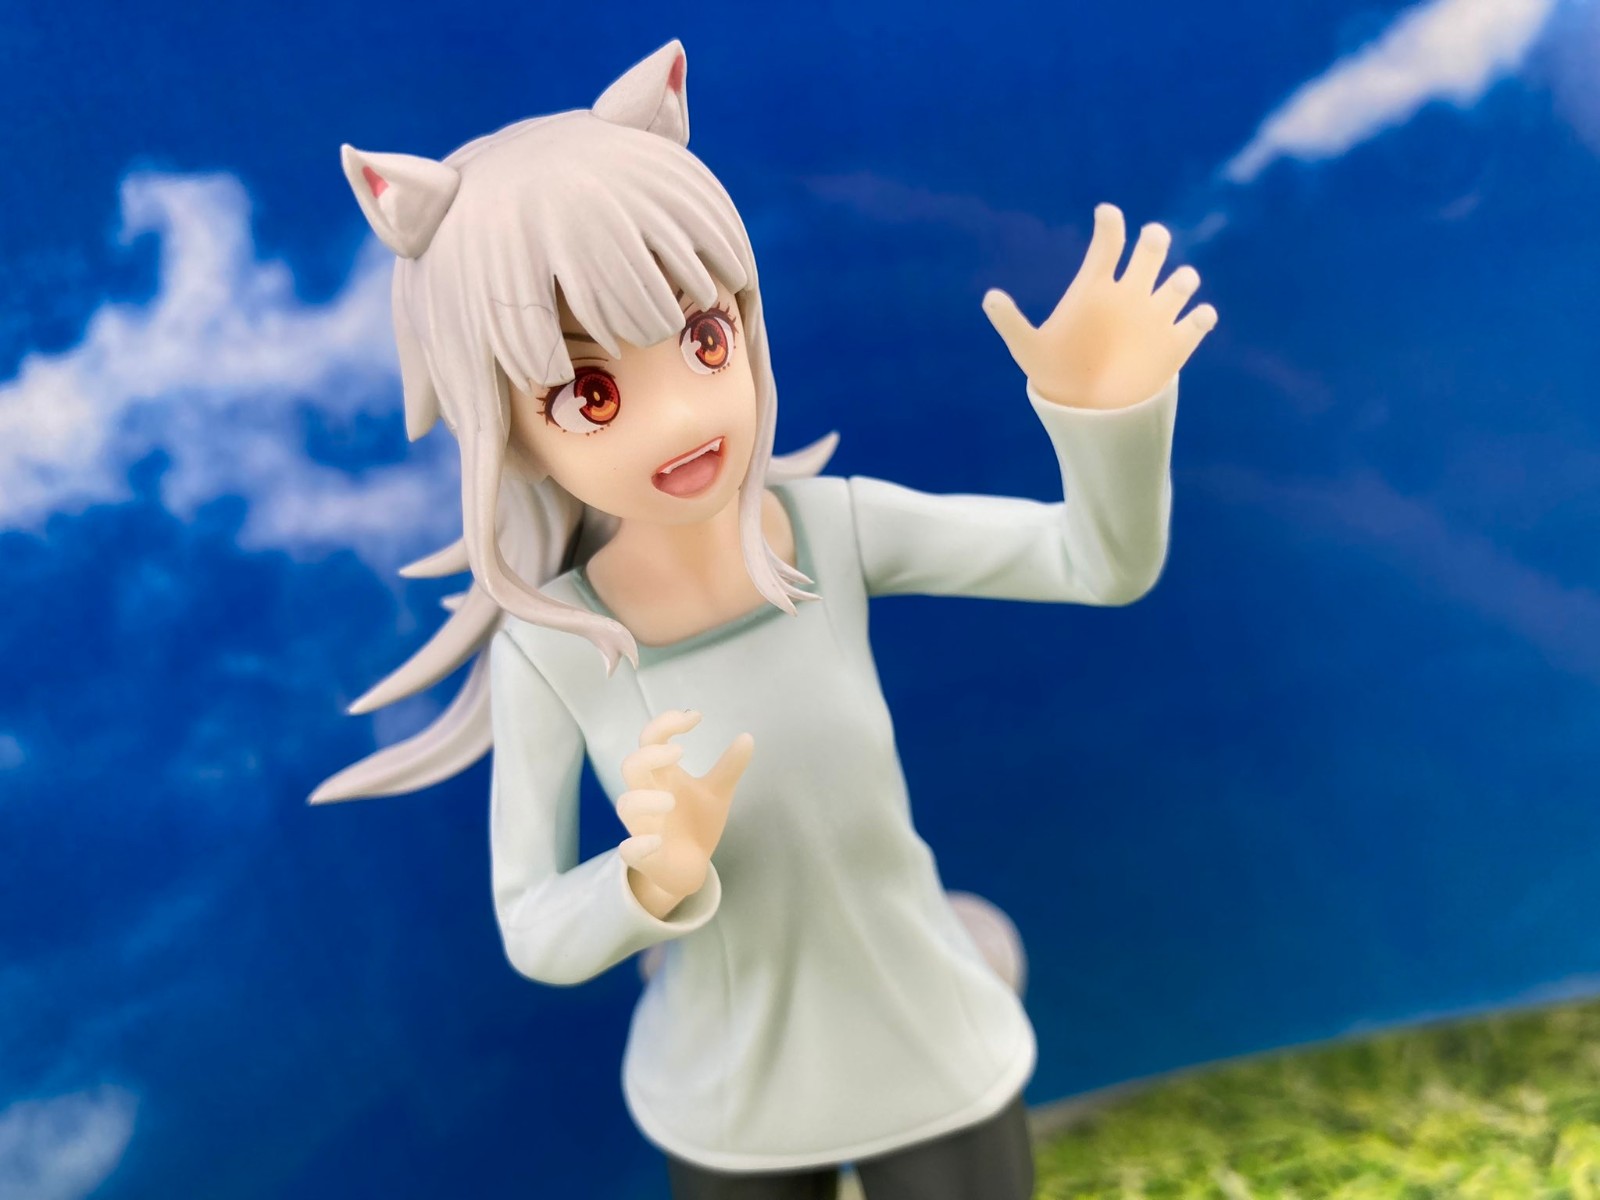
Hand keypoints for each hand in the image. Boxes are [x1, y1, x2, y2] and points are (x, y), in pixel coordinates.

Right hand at [614, 710, 753, 918]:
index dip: (666, 724)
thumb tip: (748, 737)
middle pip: (631, 766)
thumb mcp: (718, 793)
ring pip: (626, 805)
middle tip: (681, 752)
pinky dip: (639, 844)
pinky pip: (629, 849)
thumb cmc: (696, 823)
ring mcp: (643, 826)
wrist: (692, 867)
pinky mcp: (643, 856)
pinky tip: (657, 841)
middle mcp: (648, 796)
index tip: (695, 717)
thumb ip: (729, 767)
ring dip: (645, 799)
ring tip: (672, 801)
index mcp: (663, 777)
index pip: (651, 740)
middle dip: (650, 755)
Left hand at [983, 203, 1216, 409]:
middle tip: (1149, 244)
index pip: (1109, 242)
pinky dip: (1201, 317)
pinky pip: (1199, 320)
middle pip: (1152, 250)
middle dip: (1154, 242)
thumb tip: (989, 297)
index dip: (1110, 223)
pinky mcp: (1176, 342)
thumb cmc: (1055, 371)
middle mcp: (1129, 293)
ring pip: (1182, 281)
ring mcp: (1155, 316)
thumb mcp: (1029, 350)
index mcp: (1097, 285)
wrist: (1085, 408)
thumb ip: (1011, 323)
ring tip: (1173, 289)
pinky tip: (1193, 321)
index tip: (1106, 214)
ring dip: (1182, 281)